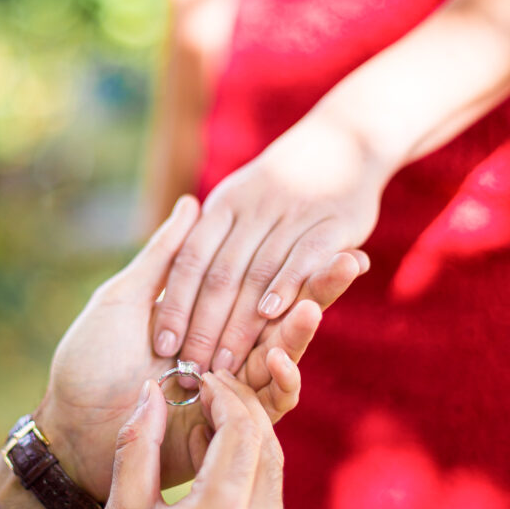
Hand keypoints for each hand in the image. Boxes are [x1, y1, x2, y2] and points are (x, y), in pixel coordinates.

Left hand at [35, 195, 364, 503]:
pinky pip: (267, 406)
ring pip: (282, 359)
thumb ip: (168, 256)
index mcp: (207, 318)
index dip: (292, 261)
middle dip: (317, 290)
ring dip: (304, 331)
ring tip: (319, 301)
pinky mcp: (230, 431)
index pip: (259, 284)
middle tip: (352, 260)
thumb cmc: (89, 360)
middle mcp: (226, 352)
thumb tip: (193, 201)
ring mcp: (231, 391)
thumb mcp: (126, 298)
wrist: (70, 428)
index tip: (321, 232)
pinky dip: (279, 381)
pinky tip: (280, 355)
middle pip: (282, 319)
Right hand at [67, 371, 287, 508]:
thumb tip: (152, 393)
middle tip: (213, 387)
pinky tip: (220, 464)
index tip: (203, 378)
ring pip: (274, 472)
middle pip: (267, 445)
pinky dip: (251, 471)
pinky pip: (271, 502)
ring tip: (213, 419)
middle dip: (243, 408)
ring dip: (250, 437)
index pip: (242, 430)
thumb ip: (139, 445)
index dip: (226, 395)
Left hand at [152, 111, 382, 374]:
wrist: (346, 138)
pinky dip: (287, 283)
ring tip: (226, 362)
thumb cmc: (284, 183)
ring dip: (241, 323)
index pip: (190, 261)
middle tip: (192, 370)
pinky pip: (304, 256)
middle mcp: (251, 208)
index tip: (162, 343)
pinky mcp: (334, 221)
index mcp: (223, 207)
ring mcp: (292, 213)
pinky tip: (272, 315)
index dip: (176, 302)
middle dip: (205, 326)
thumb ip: (205, 234)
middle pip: (221, 276)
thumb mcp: (237, 198)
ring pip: (258, 274)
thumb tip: (172, 278)